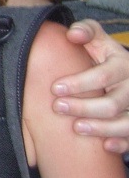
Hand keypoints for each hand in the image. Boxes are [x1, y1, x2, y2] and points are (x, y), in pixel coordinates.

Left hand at [52, 19, 128, 153]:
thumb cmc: (104, 56)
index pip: (103, 76)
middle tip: (58, 108)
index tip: (55, 88)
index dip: (79, 83)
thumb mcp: (98, 40)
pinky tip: (106, 146)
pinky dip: (123, 143)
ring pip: (126, 122)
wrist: (125, 72)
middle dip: (84, 107)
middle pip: (113, 102)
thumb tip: (72, 34)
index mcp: (123, 64)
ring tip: (77, 128)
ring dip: (102, 128)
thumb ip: (86, 31)